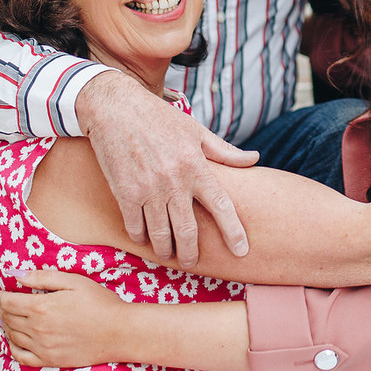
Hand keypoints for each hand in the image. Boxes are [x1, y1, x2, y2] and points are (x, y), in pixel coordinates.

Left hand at [0, 269, 126, 368]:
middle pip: (8, 319)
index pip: (8, 302)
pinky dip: (12, 347)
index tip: (3, 292)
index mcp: (41, 307)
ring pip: (12, 336)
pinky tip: (14, 340)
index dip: (2, 296)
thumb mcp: (73, 281)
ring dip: (7, 325)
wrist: (119, 333)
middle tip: (6, 303)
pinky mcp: (49, 360)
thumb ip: (43, 277)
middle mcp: (37, 328)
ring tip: (10, 318)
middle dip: (3, 309)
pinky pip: (21, 356)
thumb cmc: (100, 303)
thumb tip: (17, 275)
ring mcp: (42, 346)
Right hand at [76, 69, 256, 265]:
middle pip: (188, 231)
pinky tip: (145, 238)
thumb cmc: (159, 118)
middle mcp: (175, 181)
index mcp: (196, 166)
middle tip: (192, 262)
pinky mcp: (125, 194)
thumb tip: (255, 158)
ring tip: (168, 255)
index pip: (221, 206)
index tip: (241, 251)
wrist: (115, 108)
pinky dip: (141, 238)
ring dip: (166, 251)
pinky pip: (136, 228)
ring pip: (161, 235)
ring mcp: (148, 189)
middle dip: (191, 254)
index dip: (233, 231)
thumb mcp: (196, 130)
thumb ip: (225, 151)